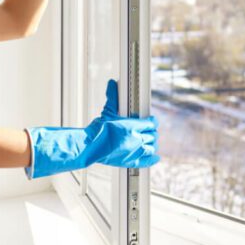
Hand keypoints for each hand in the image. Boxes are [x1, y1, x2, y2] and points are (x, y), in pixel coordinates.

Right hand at [25, 80, 158, 178]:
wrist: (89, 146)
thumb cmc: (97, 130)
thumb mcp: (107, 111)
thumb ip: (112, 97)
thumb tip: (112, 83)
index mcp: (132, 127)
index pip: (150, 123)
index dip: (152, 121)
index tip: (151, 121)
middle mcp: (136, 140)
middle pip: (153, 135)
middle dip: (151, 132)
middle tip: (148, 130)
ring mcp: (134, 152)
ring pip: (152, 147)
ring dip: (152, 143)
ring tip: (149, 141)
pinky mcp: (130, 161)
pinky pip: (147, 161)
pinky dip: (153, 159)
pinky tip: (155, 157)